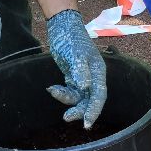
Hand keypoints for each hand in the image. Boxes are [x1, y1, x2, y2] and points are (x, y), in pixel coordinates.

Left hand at [46, 9, 106, 128]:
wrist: (62, 28)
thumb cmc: (72, 39)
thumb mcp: (76, 54)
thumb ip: (80, 70)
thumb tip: (85, 87)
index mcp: (98, 72)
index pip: (99, 95)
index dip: (94, 110)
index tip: (87, 123)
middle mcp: (93, 78)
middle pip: (89, 100)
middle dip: (79, 110)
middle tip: (67, 118)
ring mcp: (82, 78)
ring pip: (78, 97)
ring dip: (67, 100)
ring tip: (53, 92)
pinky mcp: (72, 77)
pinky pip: (69, 91)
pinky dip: (61, 92)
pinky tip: (51, 88)